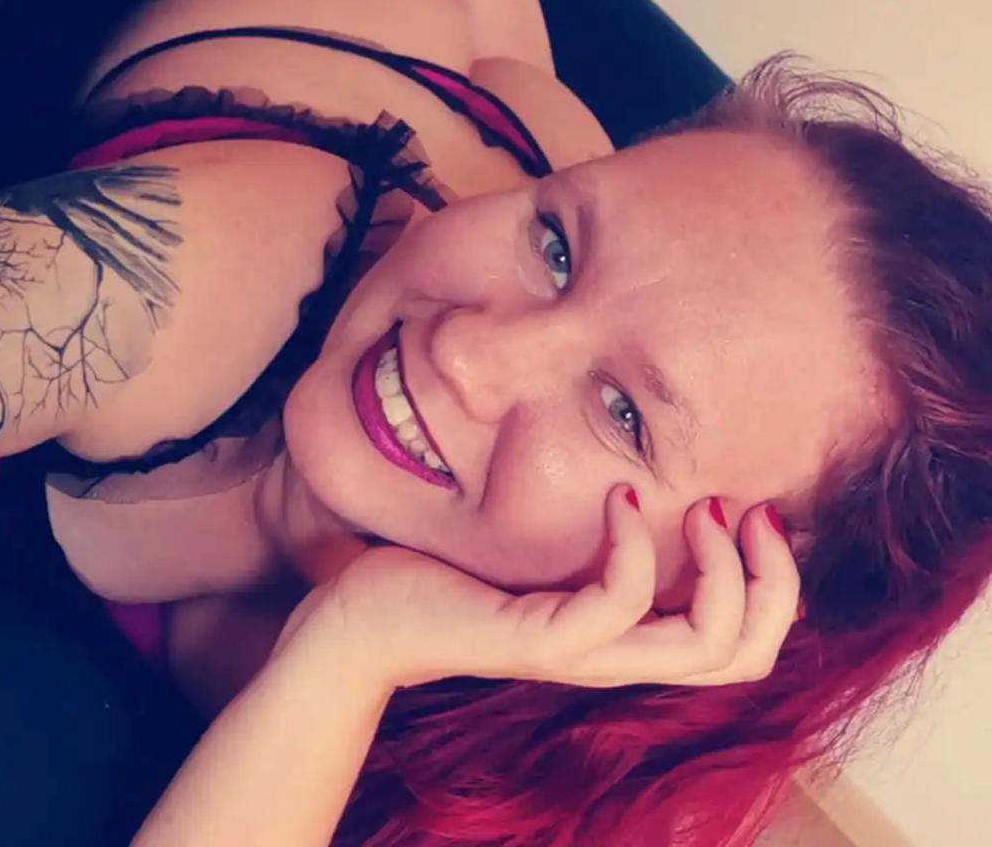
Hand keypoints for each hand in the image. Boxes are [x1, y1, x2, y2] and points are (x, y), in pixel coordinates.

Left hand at [293, 487, 799, 693]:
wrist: (358, 619)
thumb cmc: (443, 578)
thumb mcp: (535, 547)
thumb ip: (586, 534)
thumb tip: (638, 477)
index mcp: (622, 639)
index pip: (741, 648)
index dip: (777, 588)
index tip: (758, 512)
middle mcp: (612, 657)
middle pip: (743, 658)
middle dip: (776, 584)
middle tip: (754, 512)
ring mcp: (577, 654)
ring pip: (703, 648)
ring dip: (724, 570)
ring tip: (703, 509)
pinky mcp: (534, 640)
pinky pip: (616, 608)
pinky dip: (633, 549)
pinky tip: (615, 498)